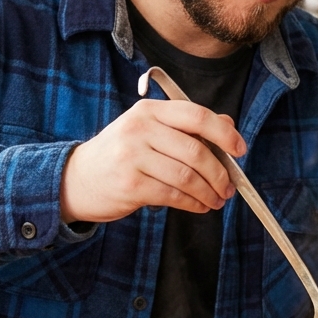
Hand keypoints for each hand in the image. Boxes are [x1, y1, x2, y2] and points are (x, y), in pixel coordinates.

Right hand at [60, 99, 246, 223]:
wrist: (77, 179)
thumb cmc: (122, 154)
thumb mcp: (150, 131)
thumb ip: (188, 127)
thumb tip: (228, 127)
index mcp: (150, 111)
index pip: (196, 115)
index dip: (224, 134)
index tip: (240, 149)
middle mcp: (140, 129)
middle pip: (195, 150)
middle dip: (220, 173)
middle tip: (229, 186)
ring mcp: (132, 157)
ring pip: (187, 176)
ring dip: (209, 192)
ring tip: (217, 199)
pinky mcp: (130, 184)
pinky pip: (173, 195)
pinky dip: (193, 203)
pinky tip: (199, 206)